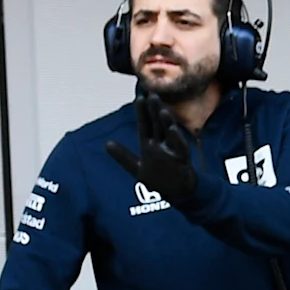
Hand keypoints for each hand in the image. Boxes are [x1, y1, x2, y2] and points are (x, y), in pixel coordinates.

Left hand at [104, 96, 208, 210]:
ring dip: (166, 121)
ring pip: (169, 133)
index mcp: (149, 146)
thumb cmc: (160, 182)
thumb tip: (107, 144)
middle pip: (157, 124)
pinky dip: (176, 138)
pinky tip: (172, 129)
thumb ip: (122, 156)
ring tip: (162, 110)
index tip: (139, 98)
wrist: (179, 195)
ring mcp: (172, 152)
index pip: (144, 125)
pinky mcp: (182, 160)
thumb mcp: (137, 169)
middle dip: (155, 110)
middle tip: (152, 94)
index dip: (141, 112)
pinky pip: (180, 147)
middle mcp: (161, 145)